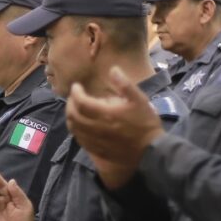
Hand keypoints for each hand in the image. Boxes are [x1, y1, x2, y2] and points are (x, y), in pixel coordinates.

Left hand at [66, 69, 162, 183]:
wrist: (150, 151)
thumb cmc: (145, 123)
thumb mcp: (139, 100)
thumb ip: (124, 84)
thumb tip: (113, 69)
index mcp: (106, 114)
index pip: (81, 102)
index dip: (75, 93)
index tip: (76, 86)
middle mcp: (97, 128)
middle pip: (73, 116)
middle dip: (70, 104)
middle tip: (74, 97)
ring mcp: (95, 141)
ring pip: (74, 129)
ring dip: (70, 117)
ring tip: (75, 109)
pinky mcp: (97, 151)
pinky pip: (79, 140)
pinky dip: (76, 130)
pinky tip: (80, 125)